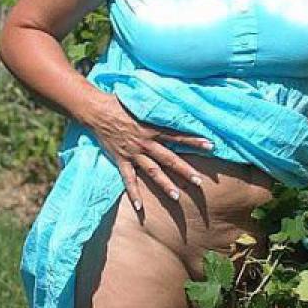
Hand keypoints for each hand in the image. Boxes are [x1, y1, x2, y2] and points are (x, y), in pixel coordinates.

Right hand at [89, 94, 214, 210]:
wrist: (97, 111)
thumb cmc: (121, 104)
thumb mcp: (142, 103)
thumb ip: (158, 108)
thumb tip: (177, 100)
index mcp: (152, 128)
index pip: (177, 136)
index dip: (194, 140)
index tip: (211, 146)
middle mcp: (145, 142)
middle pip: (168, 158)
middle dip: (184, 170)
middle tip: (199, 182)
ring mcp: (133, 153)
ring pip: (151, 171)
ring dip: (164, 184)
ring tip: (176, 197)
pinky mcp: (121, 160)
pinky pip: (128, 179)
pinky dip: (133, 193)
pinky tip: (140, 208)